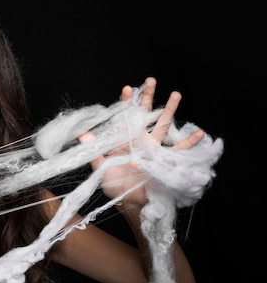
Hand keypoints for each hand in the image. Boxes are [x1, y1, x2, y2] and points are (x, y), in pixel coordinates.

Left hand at [80, 77, 204, 206]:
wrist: (130, 203)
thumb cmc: (114, 185)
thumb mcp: (101, 169)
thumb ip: (94, 152)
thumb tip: (82, 135)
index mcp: (123, 140)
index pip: (124, 117)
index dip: (125, 103)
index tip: (127, 88)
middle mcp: (139, 140)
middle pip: (145, 114)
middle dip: (148, 97)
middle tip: (150, 79)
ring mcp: (153, 148)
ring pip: (163, 125)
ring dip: (170, 110)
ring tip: (176, 93)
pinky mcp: (164, 160)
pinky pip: (179, 150)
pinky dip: (190, 142)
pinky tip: (200, 133)